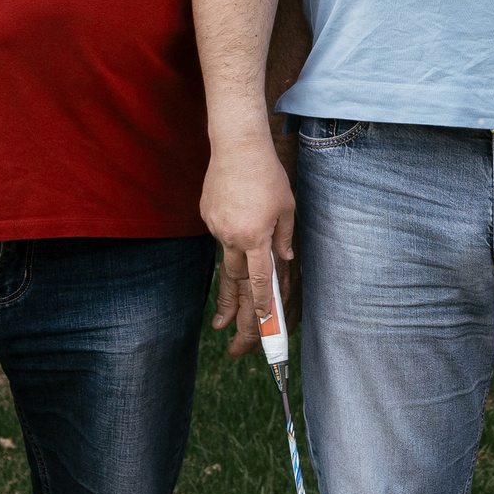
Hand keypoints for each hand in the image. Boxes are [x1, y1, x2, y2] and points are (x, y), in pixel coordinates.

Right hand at [202, 137, 297, 357]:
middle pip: (235, 283)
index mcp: (255, 236)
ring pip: (225, 265)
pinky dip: (228, 247)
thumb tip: (284, 261)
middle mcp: (232, 237)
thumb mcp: (286, 206)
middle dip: (237, 317)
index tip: (262, 326)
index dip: (261, 305)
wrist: (236, 146)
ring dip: (225, 297)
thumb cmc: (267, 174)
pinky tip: (235, 239)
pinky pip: (221, 240)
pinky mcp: (207, 217)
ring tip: (222, 326)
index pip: (259, 279)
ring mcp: (216, 228)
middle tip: (237, 347)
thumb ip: (283, 237)